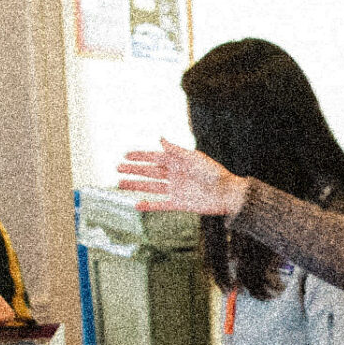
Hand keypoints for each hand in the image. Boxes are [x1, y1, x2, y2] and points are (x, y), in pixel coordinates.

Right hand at [119, 140, 246, 215]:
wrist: (226, 193)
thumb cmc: (214, 173)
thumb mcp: (194, 158)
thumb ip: (176, 151)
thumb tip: (160, 139)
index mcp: (178, 162)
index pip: (155, 157)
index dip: (140, 156)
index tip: (125, 155)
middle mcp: (174, 175)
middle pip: (149, 172)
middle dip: (134, 170)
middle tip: (118, 168)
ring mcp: (175, 189)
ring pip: (151, 187)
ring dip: (136, 185)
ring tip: (120, 184)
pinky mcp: (179, 203)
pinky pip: (160, 204)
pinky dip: (149, 205)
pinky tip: (136, 205)